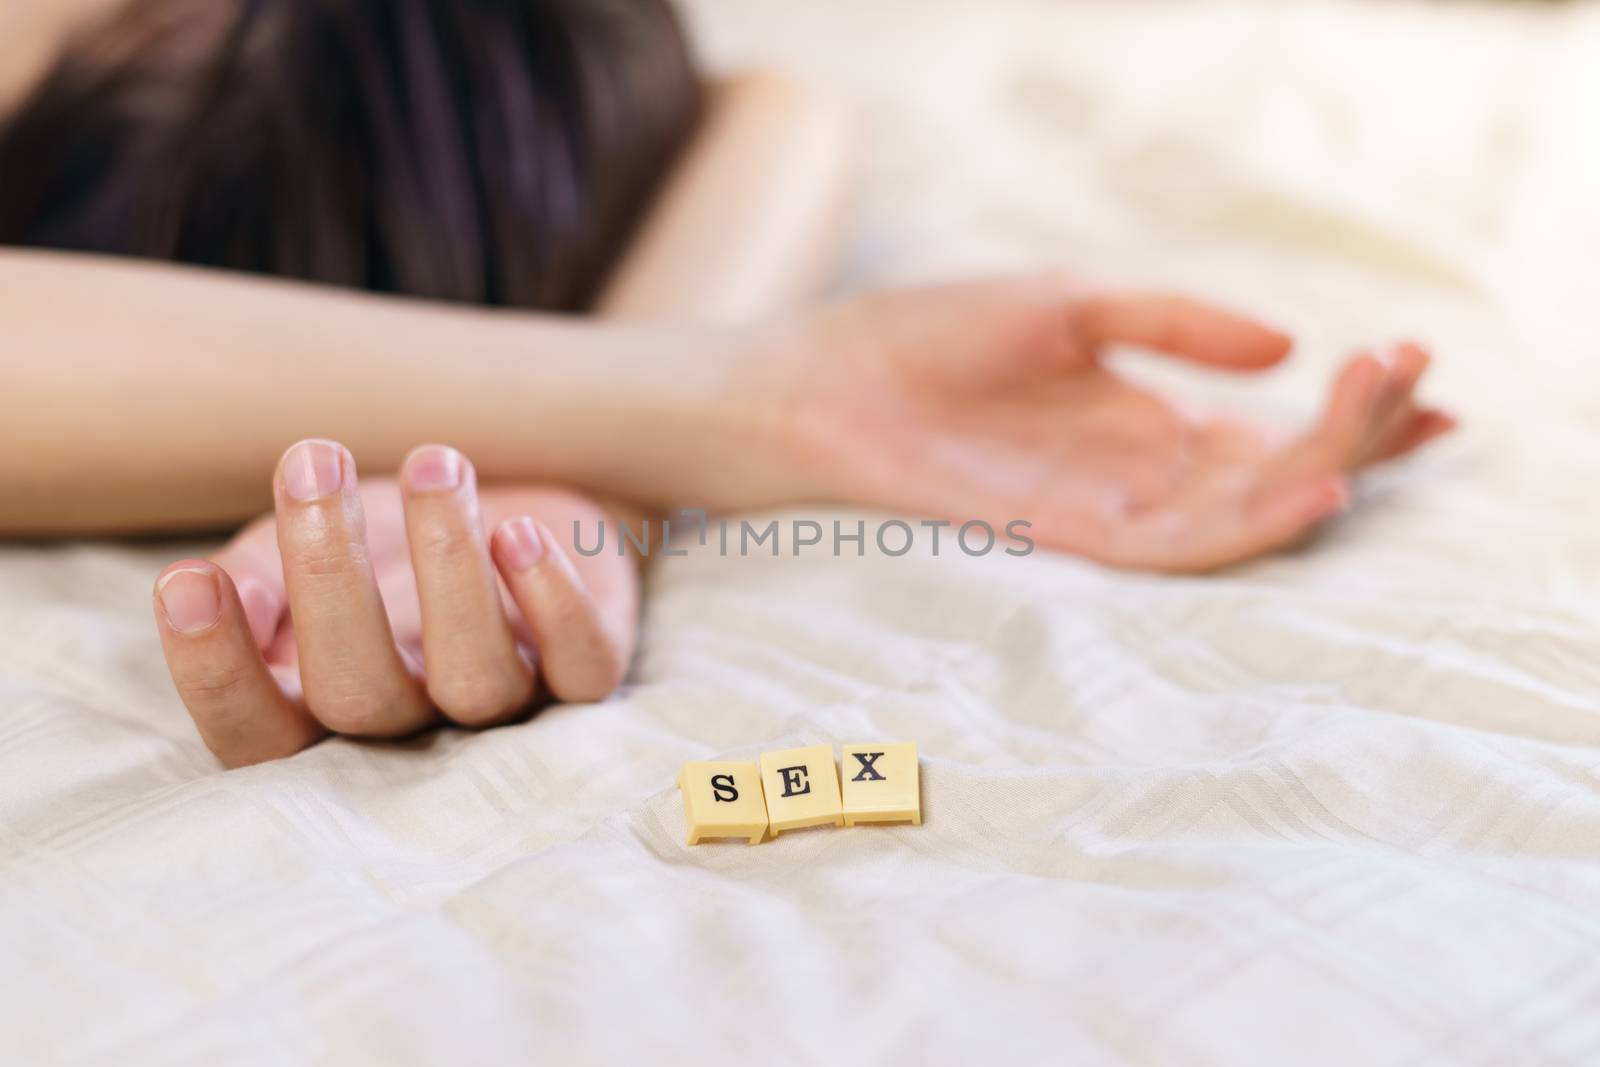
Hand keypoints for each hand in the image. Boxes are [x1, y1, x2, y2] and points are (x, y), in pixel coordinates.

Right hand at [152, 440, 636, 767]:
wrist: (509, 507)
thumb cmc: (380, 549)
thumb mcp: (291, 558)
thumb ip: (253, 584)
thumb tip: (224, 598)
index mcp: (322, 716)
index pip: (255, 734)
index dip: (217, 672)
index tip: (186, 581)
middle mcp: (412, 727)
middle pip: (359, 697)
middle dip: (328, 579)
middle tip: (313, 464)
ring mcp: (505, 704)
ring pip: (476, 678)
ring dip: (448, 568)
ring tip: (432, 464)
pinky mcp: (586, 667)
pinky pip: (582, 665)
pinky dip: (553, 602)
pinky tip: (517, 534)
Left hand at [778, 275, 1454, 571]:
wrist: (826, 386)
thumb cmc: (930, 338)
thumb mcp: (1072, 307)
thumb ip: (1176, 323)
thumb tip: (1288, 345)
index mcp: (1150, 422)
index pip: (1275, 428)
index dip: (1355, 410)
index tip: (1425, 371)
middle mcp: (1143, 477)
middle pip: (1277, 473)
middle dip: (1357, 434)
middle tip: (1418, 380)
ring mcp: (1111, 512)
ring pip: (1245, 515)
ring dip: (1322, 471)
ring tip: (1380, 417)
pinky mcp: (1072, 539)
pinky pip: (1181, 548)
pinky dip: (1251, 523)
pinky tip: (1311, 485)